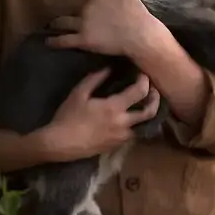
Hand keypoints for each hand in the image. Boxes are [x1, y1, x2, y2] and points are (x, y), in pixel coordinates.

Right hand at [41, 67, 160, 160]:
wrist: (60, 145)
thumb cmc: (68, 117)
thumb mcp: (78, 94)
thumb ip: (95, 79)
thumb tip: (108, 68)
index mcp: (114, 107)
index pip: (140, 92)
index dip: (144, 81)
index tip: (142, 75)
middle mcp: (123, 123)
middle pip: (149, 112)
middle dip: (155, 99)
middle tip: (153, 90)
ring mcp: (121, 136)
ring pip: (144, 125)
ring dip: (147, 113)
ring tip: (144, 103)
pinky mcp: (117, 146)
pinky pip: (133, 133)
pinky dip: (136, 124)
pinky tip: (130, 117)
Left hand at [46, 0, 158, 58]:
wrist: (140, 34)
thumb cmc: (138, 14)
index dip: (90, 6)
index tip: (92, 11)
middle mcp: (87, 7)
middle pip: (76, 9)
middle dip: (73, 13)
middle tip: (69, 19)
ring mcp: (83, 23)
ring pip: (63, 22)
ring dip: (56, 24)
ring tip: (50, 27)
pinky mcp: (83, 39)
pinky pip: (64, 40)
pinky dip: (54, 42)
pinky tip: (48, 43)